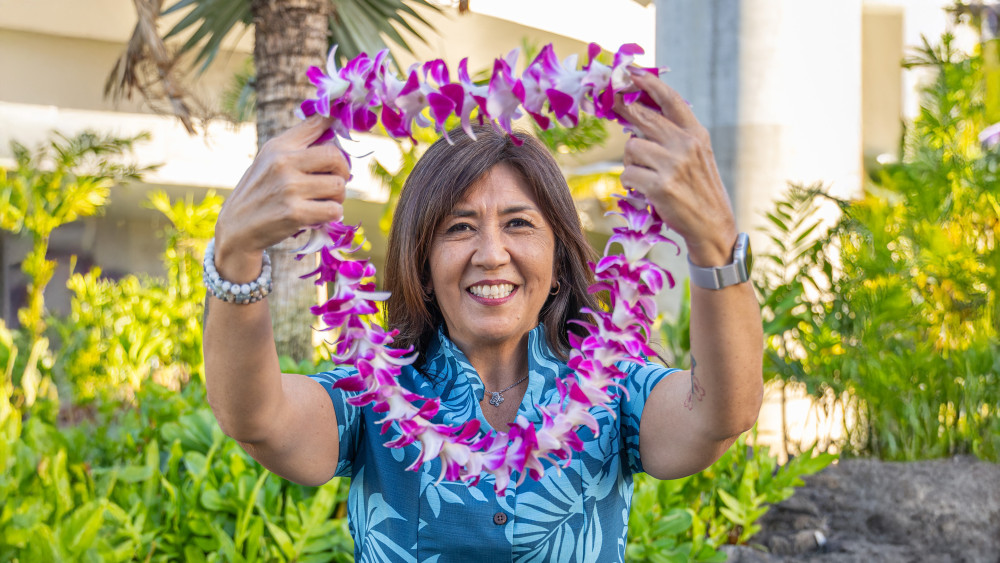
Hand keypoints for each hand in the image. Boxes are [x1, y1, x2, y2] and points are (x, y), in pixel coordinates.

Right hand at [214, 114, 348, 280]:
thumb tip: (333, 126)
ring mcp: (289, 187)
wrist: (236, 229)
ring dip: (337, 197)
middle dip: (343, 171)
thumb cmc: (259, 193)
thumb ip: (296, 147)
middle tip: (334, 182)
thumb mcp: (268, 161)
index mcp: (278, 146)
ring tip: (324, 201)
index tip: (342, 129)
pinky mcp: (294, 213)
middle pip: (336, 156)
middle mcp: (283, 162)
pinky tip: (320, 216)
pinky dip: (332, 214)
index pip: (316, 122)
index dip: (336, 121)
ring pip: (338, 186)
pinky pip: (334, 210)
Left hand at [614, 70, 737, 266]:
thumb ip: (675, 135)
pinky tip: (644, 190)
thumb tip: (638, 115)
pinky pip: (627, 174)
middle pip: (643, 118)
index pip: (671, 100)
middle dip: (624, 113)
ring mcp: (673, 164)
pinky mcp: (660, 186)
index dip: (649, 82)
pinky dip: (630, 183)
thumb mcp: (697, 156)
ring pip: (631, 147)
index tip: (630, 71)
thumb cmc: (698, 190)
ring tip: (645, 175)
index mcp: (696, 134)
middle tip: (611, 106)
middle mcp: (686, 145)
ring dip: (631, 162)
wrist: (712, 226)